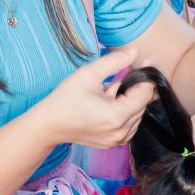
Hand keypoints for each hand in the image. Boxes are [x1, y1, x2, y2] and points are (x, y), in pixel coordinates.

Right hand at [37, 48, 153, 148]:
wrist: (49, 125)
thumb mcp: (88, 74)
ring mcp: (118, 140)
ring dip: (126, 102)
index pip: (145, 93)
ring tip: (103, 97)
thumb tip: (135, 51)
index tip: (143, 63)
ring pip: (137, 114)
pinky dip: (122, 113)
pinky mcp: (114, 142)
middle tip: (108, 85)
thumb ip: (115, 61)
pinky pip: (129, 123)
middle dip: (131, 90)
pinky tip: (104, 108)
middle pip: (142, 104)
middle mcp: (121, 132)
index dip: (145, 76)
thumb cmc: (65, 99)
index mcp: (116, 116)